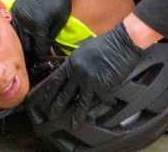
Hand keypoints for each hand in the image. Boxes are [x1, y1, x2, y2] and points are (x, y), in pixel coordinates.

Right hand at [10, 0, 72, 61]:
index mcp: (39, 27)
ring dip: (19, 46)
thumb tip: (44, 48)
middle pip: (24, 46)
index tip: (40, 64)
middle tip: (30, 63)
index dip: (39, 58)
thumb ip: (51, 36)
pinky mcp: (14, 9)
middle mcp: (25, 23)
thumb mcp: (61, 20)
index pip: (37, 49)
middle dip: (28, 56)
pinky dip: (15, 34)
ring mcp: (17, 16)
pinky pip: (13, 27)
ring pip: (15, 37)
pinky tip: (18, 40)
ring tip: (23, 54)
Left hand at [27, 22, 143, 126]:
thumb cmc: (106, 43)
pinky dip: (107, 102)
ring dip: (77, 115)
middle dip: (58, 106)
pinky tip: (110, 104)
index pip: (57, 79)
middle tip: (52, 116)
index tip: (45, 100)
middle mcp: (77, 72)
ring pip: (81, 102)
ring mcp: (89, 80)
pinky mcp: (102, 86)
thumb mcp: (85, 48)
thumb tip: (72, 70)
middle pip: (65, 93)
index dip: (51, 91)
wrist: (122, 42)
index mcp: (72, 62)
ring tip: (74, 125)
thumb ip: (77, 60)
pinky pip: (103, 99)